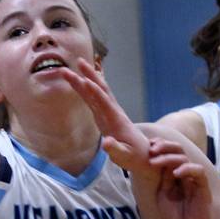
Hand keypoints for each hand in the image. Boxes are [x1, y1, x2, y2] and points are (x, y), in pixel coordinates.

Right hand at [53, 59, 150, 173]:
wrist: (143, 154)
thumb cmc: (133, 157)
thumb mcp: (124, 157)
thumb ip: (115, 149)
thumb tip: (106, 143)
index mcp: (116, 120)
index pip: (104, 103)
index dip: (95, 92)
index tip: (85, 81)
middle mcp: (113, 112)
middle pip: (101, 90)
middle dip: (89, 75)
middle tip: (78, 61)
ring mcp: (109, 112)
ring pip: (97, 91)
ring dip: (86, 77)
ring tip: (76, 64)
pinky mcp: (105, 115)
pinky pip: (95, 98)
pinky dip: (87, 87)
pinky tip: (81, 80)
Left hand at [147, 138, 213, 218]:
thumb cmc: (176, 217)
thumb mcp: (162, 195)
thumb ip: (161, 179)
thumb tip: (155, 161)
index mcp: (176, 174)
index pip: (170, 153)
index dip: (161, 146)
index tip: (148, 146)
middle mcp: (186, 174)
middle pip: (179, 151)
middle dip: (165, 146)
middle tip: (152, 150)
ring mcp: (195, 180)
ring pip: (186, 159)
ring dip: (169, 158)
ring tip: (156, 161)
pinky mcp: (203, 188)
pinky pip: (198, 172)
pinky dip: (187, 169)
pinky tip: (176, 173)